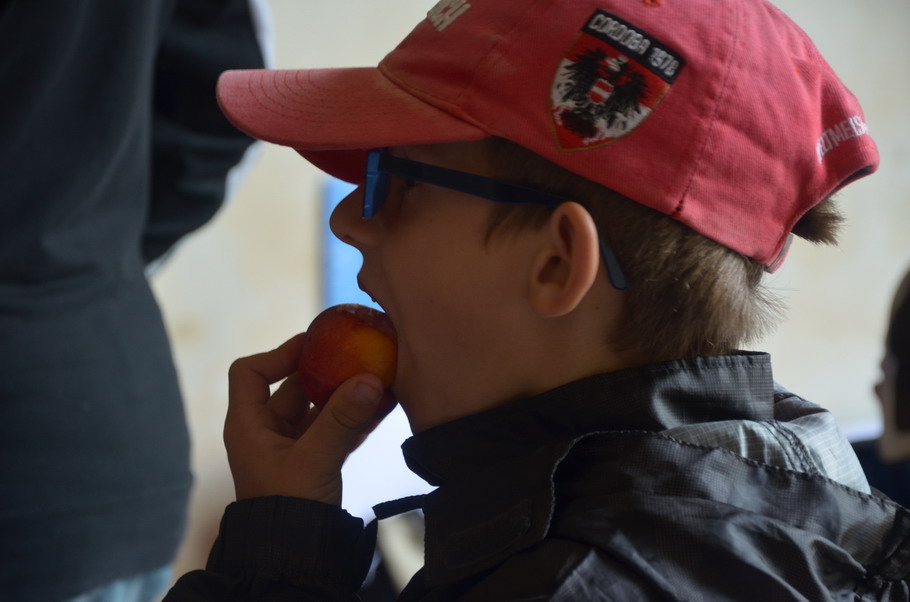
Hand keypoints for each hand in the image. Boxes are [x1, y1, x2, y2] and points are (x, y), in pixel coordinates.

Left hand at [224, 333, 393, 504]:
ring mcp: (291, 447)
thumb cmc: (288, 506)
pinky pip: (334, 429)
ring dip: (344, 395)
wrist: (294, 556)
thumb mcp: (314, 459)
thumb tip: (370, 379)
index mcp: (249, 426)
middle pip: (292, 387)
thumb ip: (342, 419)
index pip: (250, 373)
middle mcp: (267, 432)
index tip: (313, 346)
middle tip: (355, 356)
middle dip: (324, 372)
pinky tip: (383, 406)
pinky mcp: (314, 462)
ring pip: (318, 409)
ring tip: (376, 378)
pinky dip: (355, 418)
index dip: (278, 354)